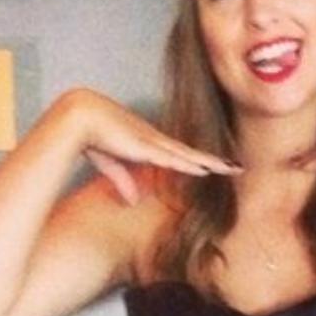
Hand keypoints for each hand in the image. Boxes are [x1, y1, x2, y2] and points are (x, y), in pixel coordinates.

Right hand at [62, 88, 240, 205]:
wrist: (78, 116)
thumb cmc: (91, 135)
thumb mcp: (111, 164)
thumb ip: (123, 181)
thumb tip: (134, 200)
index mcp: (148, 142)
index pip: (181, 153)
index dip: (199, 160)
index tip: (217, 166)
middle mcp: (156, 140)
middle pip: (192, 153)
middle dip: (215, 161)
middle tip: (237, 168)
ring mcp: (152, 142)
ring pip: (189, 155)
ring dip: (210, 163)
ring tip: (232, 169)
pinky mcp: (145, 146)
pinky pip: (173, 158)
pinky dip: (190, 164)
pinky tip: (206, 169)